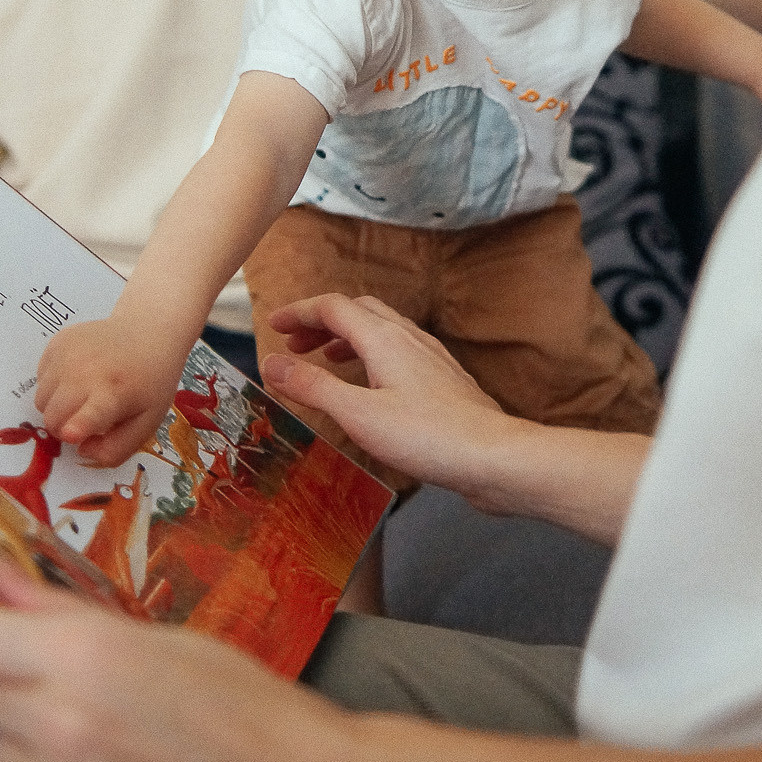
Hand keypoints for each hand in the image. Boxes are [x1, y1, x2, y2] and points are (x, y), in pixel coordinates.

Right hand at [34, 313, 185, 466]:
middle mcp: (85, 372)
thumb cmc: (148, 384)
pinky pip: (40, 379)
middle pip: (52, 417)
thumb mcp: (146, 423)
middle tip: (83, 421)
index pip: (87, 415)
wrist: (147, 334)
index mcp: (113, 394)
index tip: (71, 434)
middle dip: (62, 428)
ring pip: (42, 400)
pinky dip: (54, 385)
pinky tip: (77, 376)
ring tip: (82, 397)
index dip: (76, 428)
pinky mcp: (58, 342)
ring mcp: (68, 354)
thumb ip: (116, 449)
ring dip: (56, 408)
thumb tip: (81, 449)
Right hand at [262, 294, 521, 496]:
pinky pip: (400, 352)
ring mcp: (431, 357)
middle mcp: (409, 338)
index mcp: (384, 338)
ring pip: (382, 330)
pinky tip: (372, 385)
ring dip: (347, 338)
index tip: (273, 326)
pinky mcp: (444, 379)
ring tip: (326, 360)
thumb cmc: (427, 436)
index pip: (333, 307)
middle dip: (322, 322)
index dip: (299, 312)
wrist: (492, 455)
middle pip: (358, 312)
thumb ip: (312, 386)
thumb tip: (270, 362)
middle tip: (295, 345)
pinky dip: (372, 356)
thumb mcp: (357, 414)